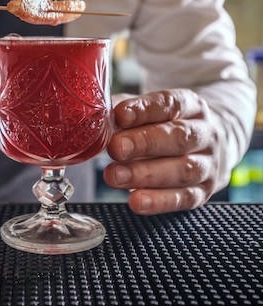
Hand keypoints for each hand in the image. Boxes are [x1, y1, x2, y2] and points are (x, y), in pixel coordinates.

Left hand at [104, 89, 220, 214]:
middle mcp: (205, 133)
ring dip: (145, 174)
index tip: (120, 115)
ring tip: (114, 176)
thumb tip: (96, 113)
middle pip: (178, 137)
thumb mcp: (149, 110)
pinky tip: (136, 200)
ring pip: (182, 170)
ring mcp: (208, 164)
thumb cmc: (166, 125)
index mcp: (191, 105)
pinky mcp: (203, 192)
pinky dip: (158, 201)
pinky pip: (183, 198)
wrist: (202, 147)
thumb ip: (124, 111)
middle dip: (144, 143)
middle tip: (116, 148)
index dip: (144, 110)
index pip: (169, 104)